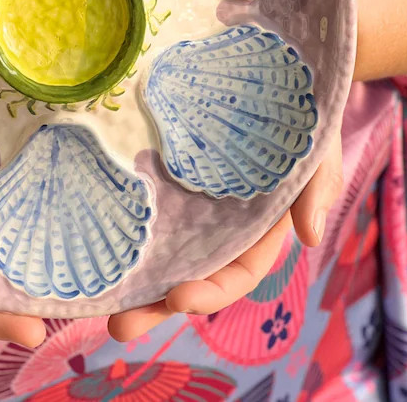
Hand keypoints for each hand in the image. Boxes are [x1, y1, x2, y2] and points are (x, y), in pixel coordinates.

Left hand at [108, 132, 342, 341]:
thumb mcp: (316, 153)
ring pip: (157, 245)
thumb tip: (310, 238)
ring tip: (94, 298)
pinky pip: (139, 198)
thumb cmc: (302, 122)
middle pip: (186, 273)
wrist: (274, 78)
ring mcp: (184, 198)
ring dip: (128, 276)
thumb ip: (316, 192)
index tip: (178, 298)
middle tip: (117, 327)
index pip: (233, 274)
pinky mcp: (160, 168)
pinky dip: (118, 220)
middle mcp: (215, 224)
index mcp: (255, 230)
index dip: (209, 292)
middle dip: (154, 304)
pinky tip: (90, 236)